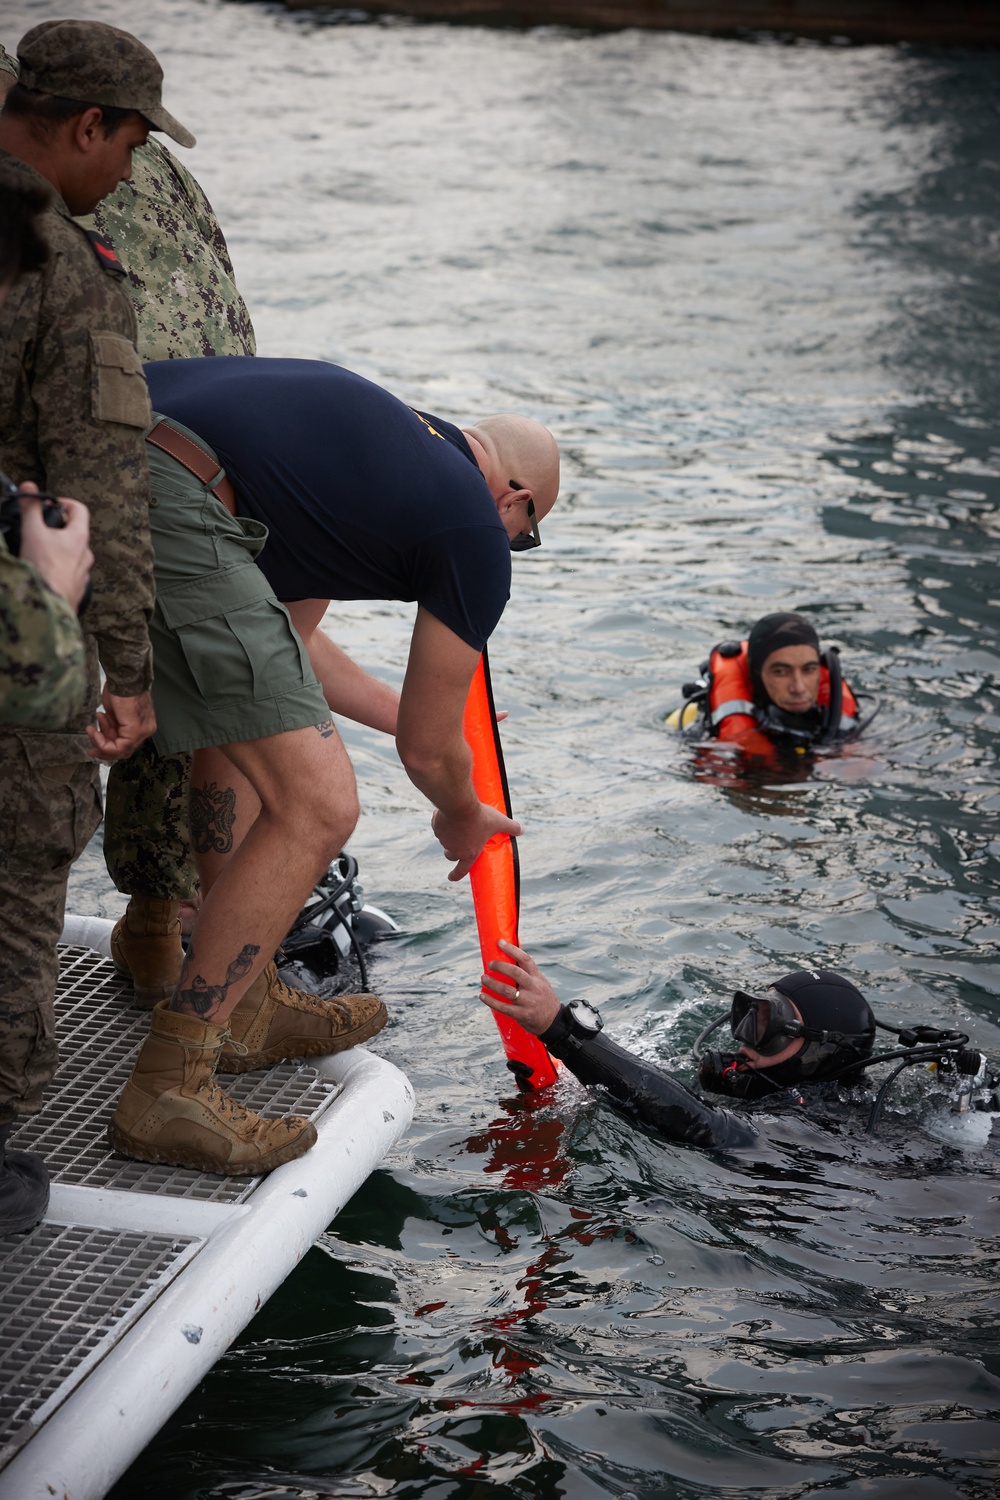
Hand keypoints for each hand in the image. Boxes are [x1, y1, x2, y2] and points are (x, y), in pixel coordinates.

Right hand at [18, 484, 92, 610]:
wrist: (49, 607)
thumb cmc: (43, 568)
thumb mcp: (33, 533)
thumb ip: (31, 509)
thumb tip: (29, 486)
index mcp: (79, 537)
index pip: (80, 509)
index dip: (63, 502)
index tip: (48, 505)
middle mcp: (86, 554)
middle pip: (74, 533)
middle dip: (56, 528)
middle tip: (38, 530)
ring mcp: (83, 573)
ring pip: (72, 556)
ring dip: (57, 550)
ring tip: (37, 553)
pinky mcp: (77, 589)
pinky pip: (68, 574)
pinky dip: (57, 569)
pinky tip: (43, 573)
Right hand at [87, 686, 155, 760]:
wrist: (123, 678)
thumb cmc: (119, 689)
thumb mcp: (114, 713)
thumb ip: (114, 726)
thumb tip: (105, 733)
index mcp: (143, 725)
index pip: (126, 744)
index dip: (108, 745)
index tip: (94, 738)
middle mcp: (145, 730)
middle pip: (123, 750)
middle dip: (104, 748)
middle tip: (91, 748)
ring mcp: (142, 732)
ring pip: (120, 750)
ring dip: (100, 742)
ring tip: (91, 729)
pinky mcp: (135, 731)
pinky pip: (118, 747)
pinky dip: (102, 742)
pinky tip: (94, 731)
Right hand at [431, 802, 522, 881]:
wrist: (459, 803)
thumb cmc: (480, 816)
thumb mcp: (498, 821)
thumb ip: (510, 827)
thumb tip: (521, 830)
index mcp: (469, 853)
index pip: (461, 870)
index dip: (456, 875)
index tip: (451, 877)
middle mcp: (454, 849)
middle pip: (451, 856)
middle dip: (454, 853)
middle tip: (460, 845)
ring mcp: (444, 839)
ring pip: (444, 841)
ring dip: (449, 837)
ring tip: (458, 824)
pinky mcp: (437, 827)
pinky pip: (439, 827)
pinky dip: (443, 823)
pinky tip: (450, 814)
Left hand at [481, 939, 561, 1035]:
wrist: (553, 1021)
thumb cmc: (543, 998)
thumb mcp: (540, 982)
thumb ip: (528, 971)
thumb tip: (512, 955)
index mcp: (537, 977)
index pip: (525, 959)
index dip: (512, 949)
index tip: (500, 942)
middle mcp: (533, 987)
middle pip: (515, 973)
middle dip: (500, 966)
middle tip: (490, 964)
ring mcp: (527, 1001)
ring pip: (507, 990)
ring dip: (492, 983)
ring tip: (483, 978)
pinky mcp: (521, 1014)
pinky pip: (503, 1007)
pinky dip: (491, 1001)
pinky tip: (482, 996)